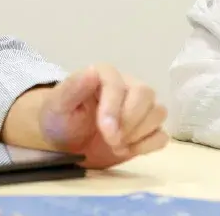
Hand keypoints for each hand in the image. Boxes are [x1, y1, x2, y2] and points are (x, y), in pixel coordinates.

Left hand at [38, 64, 168, 168]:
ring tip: (113, 144)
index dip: (114, 109)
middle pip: (146, 94)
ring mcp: (140, 107)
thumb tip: (92, 70)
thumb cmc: (59, 118)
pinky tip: (125, 149)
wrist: (65, 141)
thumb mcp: (57, 105)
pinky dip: (146, 146)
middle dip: (129, 121)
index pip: (118, 86)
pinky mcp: (147, 129)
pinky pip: (161, 135)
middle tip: (111, 140)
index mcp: (104, 75)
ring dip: (137, 134)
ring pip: (158, 113)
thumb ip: (72, 88)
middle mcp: (126, 86)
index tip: (106, 131)